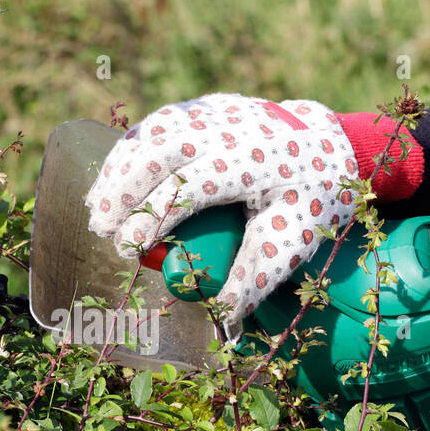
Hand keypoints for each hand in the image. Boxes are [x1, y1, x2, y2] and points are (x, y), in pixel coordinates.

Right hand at [85, 93, 358, 334]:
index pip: (188, 186)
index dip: (152, 217)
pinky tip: (112, 182)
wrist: (332, 145)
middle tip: (101, 229)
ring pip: (152, 132)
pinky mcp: (204, 108)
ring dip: (118, 169)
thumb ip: (256, 278)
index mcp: (253, 163)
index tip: (128, 249)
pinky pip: (157, 124)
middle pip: (160, 150)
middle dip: (123, 189)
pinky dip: (128, 152)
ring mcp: (215, 112)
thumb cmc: (310, 200)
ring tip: (97, 209)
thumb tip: (222, 322)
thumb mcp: (293, 241)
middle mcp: (230, 129)